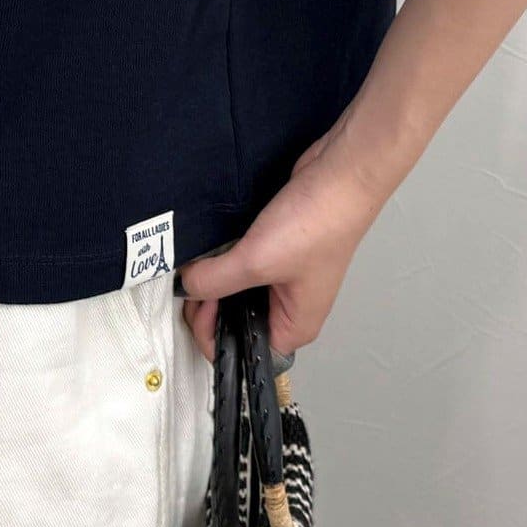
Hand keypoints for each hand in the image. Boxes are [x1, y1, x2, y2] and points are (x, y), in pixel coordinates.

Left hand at [178, 123, 390, 361]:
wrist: (340, 174)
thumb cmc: (319, 224)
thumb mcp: (256, 260)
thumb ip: (213, 280)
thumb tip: (186, 286)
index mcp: (293, 327)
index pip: (241, 352)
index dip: (210, 332)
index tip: (197, 301)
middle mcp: (289, 307)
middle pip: (233, 321)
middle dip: (207, 305)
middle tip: (195, 279)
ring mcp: (283, 277)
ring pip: (235, 291)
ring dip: (215, 279)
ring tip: (201, 261)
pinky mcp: (277, 249)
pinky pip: (242, 263)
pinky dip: (224, 257)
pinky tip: (214, 245)